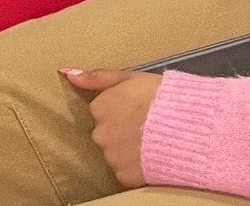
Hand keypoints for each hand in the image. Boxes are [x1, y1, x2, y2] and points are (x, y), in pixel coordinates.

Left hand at [61, 69, 162, 190]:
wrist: (182, 126)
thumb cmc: (157, 97)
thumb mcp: (128, 77)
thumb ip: (97, 77)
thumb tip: (67, 73)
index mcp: (99, 108)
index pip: (101, 112)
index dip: (119, 111)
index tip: (135, 110)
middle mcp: (100, 134)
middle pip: (105, 135)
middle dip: (120, 132)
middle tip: (142, 127)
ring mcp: (112, 157)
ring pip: (114, 155)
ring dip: (127, 151)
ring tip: (149, 142)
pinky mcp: (124, 176)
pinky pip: (125, 172)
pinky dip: (135, 168)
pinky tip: (149, 157)